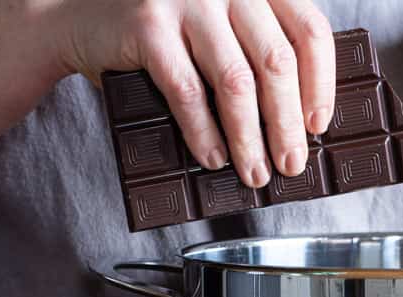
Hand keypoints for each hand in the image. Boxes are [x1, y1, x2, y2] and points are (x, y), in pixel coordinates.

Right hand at [60, 0, 335, 186]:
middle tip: (291, 164)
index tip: (318, 126)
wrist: (81, 17)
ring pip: (237, 82)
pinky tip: (214, 158)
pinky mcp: (149, 25)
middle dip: (287, 125)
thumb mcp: (223, 30)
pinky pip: (189, 93)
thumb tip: (300, 123)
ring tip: (255, 173)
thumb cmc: (167, 34)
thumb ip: (258, 53)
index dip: (321, 85)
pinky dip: (205, 134)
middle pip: (277, 62)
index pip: (309, 31)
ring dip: (250, 139)